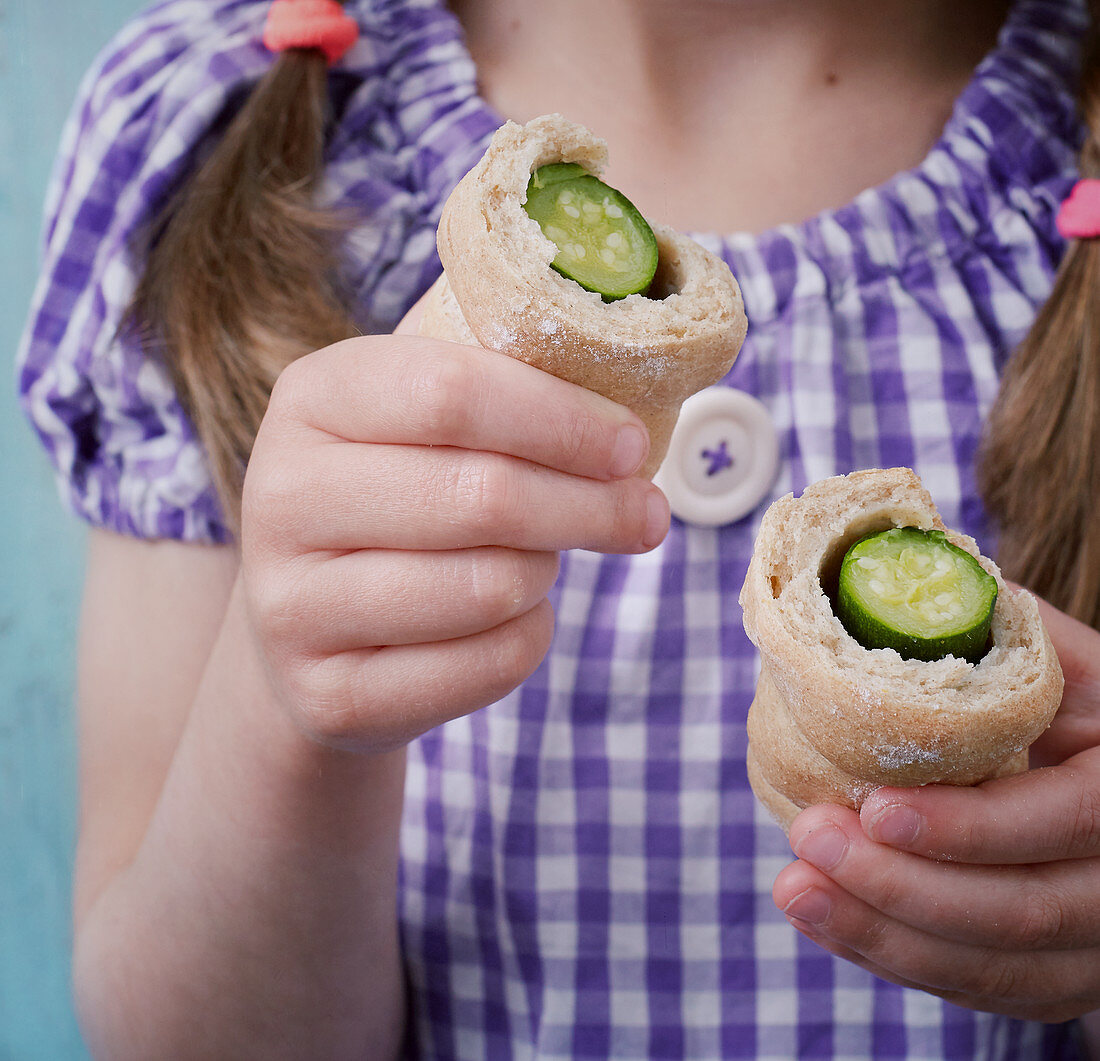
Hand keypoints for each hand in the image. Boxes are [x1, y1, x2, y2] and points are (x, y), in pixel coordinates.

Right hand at [239, 324, 667, 753]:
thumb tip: (629, 430)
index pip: (453, 395)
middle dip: (590, 507)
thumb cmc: (402, 497)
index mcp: (311, 399)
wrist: (315, 620)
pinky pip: (488, 664)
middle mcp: (280, 497)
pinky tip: (510, 616)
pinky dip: (528, 637)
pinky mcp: (330, 695)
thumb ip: (507, 395)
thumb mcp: (425, 422)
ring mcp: (291, 606)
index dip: (562, 421)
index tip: (630, 447)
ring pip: (491, 587)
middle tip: (645, 513)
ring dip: (546, 572)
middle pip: (482, 498)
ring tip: (541, 559)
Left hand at [772, 597, 1099, 1021]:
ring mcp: (1098, 943)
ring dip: (882, 933)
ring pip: (996, 970)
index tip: (874, 809)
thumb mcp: (1064, 662)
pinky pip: (978, 989)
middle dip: (901, 886)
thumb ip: (1003, 634)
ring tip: (795, 888)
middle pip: (1024, 911)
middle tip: (809, 842)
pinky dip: (894, 957)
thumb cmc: (1077, 703)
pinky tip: (827, 917)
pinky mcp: (1058, 976)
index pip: (1067, 820)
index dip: (971, 826)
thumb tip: (903, 588)